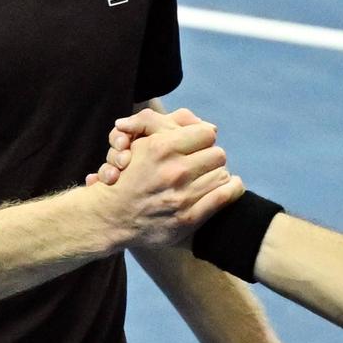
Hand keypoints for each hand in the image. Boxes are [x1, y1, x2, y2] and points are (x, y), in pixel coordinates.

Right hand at [90, 118, 242, 250]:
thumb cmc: (127, 175)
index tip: (198, 145)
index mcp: (161, 148)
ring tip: (207, 176)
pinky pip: (225, 196)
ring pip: (223, 174)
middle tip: (203, 162)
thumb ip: (166, 124)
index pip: (206, 133)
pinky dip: (231, 189)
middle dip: (211, 157)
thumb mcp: (138, 141)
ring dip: (217, 174)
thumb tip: (209, 127)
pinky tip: (228, 186)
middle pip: (218, 154)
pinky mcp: (189, 218)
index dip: (202, 138)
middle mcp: (174, 171)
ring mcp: (182, 196)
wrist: (111, 216)